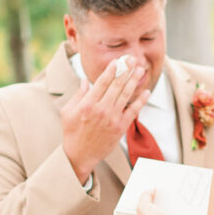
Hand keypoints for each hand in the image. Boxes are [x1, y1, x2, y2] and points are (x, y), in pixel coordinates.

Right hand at [61, 56, 150, 182]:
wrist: (80, 155)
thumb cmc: (72, 132)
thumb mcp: (68, 112)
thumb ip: (78, 95)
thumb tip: (86, 80)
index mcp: (87, 104)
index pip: (102, 82)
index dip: (111, 69)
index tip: (118, 60)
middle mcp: (101, 110)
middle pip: (116, 85)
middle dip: (126, 70)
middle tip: (132, 59)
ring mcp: (112, 119)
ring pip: (125, 95)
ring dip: (134, 81)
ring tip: (140, 70)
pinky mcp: (120, 128)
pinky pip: (133, 111)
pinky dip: (141, 101)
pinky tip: (146, 92)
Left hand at [136, 188, 178, 214]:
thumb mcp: (143, 208)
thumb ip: (144, 197)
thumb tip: (151, 191)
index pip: (141, 210)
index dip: (143, 200)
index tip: (147, 191)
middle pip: (155, 208)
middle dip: (157, 199)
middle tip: (158, 190)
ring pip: (167, 209)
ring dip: (169, 202)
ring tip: (169, 194)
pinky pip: (178, 211)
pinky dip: (178, 206)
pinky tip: (178, 201)